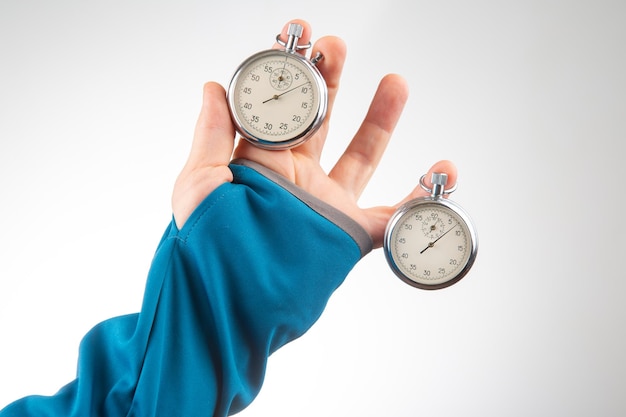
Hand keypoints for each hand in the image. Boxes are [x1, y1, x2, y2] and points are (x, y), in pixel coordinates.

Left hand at [172, 19, 456, 247]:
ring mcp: (327, 206)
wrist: (233, 310)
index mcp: (260, 163)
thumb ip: (212, 137)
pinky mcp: (351, 236)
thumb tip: (215, 87)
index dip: (288, 69)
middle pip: (322, 119)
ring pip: (362, 155)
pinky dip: (421, 195)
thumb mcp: (200, 187)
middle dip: (331, 78)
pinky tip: (441, 169)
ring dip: (381, 118)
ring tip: (396, 81)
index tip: (298, 33)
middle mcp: (297, 180)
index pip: (279, 106)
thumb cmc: (207, 253)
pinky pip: (394, 214)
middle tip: (339, 45)